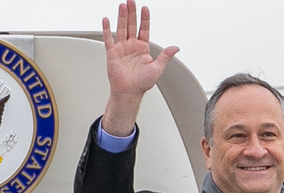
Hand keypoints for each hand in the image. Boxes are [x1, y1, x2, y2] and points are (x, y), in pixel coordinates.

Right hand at [101, 0, 178, 135]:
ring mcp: (122, 48)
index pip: (144, 29)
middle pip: (131, 25)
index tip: (145, 8)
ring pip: (121, 28)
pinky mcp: (112, 53)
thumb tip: (176, 47)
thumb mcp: (158, 68)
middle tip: (131, 1)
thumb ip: (165, 56)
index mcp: (143, 48)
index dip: (144, 19)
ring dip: (121, 17)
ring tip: (122, 6)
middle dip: (132, 13)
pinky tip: (107, 20)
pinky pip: (109, 39)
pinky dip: (107, 29)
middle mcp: (132, 46)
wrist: (129, 92)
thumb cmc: (142, 83)